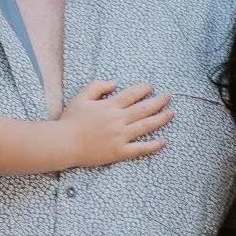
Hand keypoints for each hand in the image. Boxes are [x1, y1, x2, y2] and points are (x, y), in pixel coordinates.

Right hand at [57, 79, 172, 166]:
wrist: (64, 143)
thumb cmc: (70, 120)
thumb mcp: (81, 97)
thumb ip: (97, 86)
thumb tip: (115, 83)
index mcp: (109, 106)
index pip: (132, 94)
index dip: (144, 89)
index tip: (151, 87)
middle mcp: (118, 120)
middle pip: (144, 108)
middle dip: (159, 101)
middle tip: (168, 97)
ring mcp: (120, 136)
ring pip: (146, 126)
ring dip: (161, 119)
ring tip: (171, 114)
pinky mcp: (119, 152)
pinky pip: (140, 149)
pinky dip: (153, 146)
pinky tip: (163, 142)